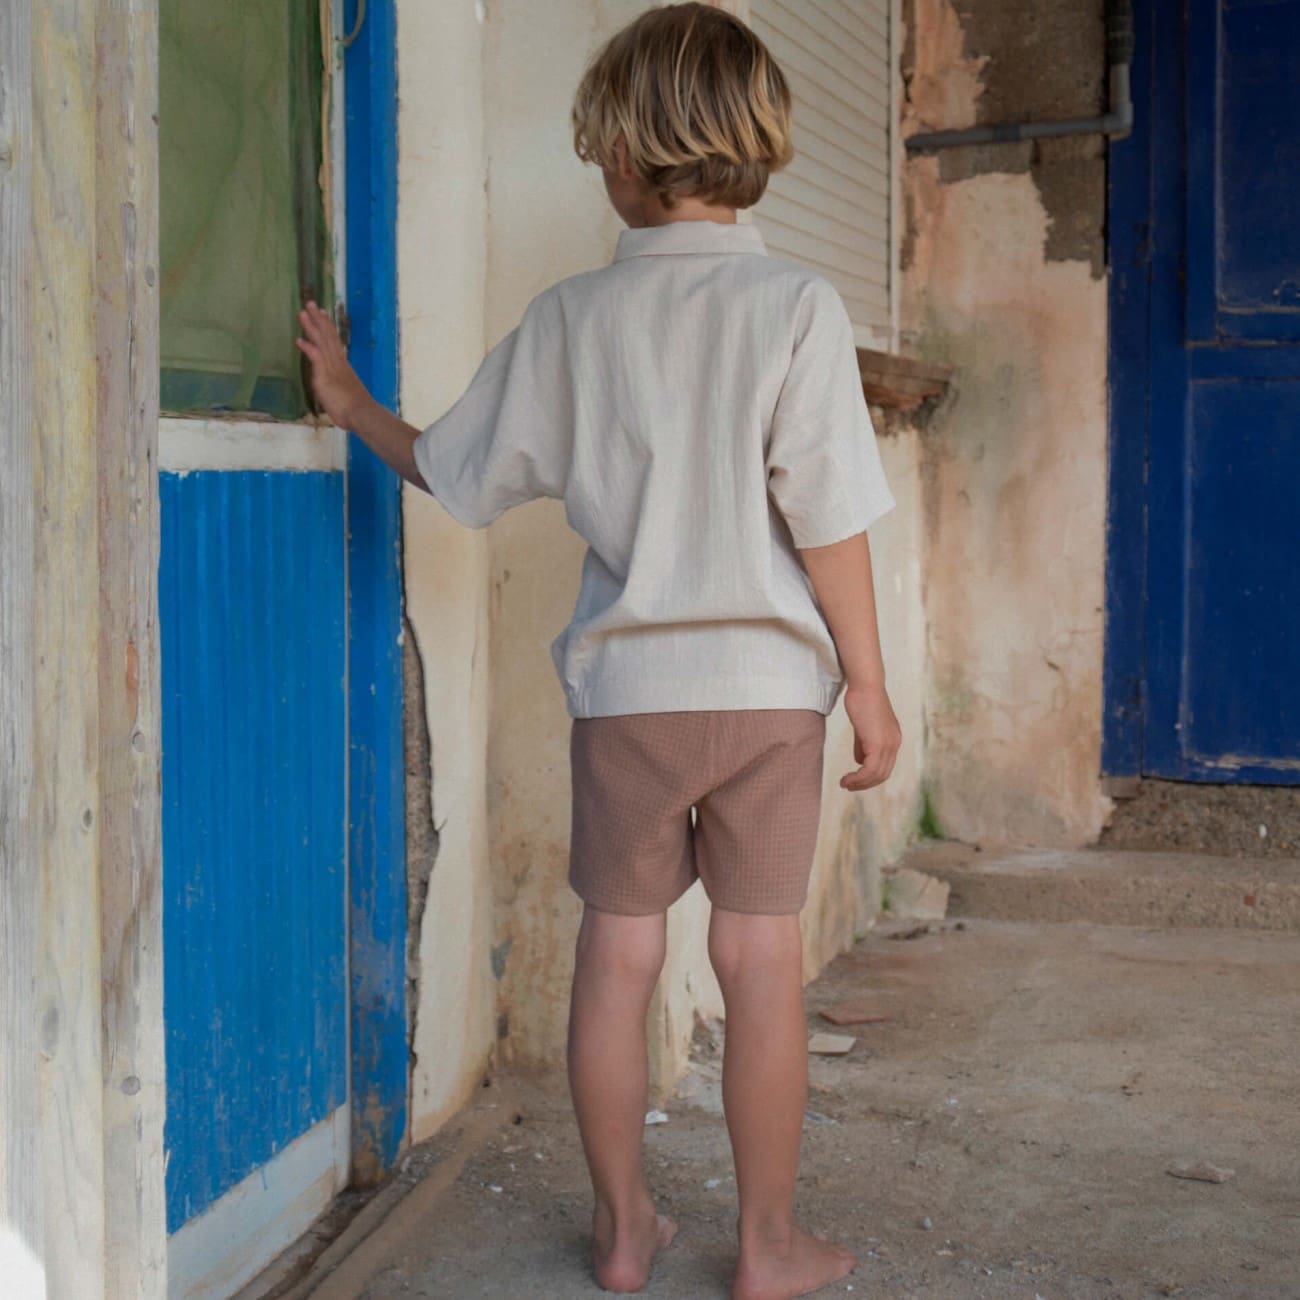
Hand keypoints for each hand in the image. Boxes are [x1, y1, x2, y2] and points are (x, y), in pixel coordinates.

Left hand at [295, 300, 372, 428]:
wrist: (362, 414)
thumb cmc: (356, 410)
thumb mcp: (346, 395)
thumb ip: (337, 388)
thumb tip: (335, 391)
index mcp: (343, 366)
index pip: (334, 341)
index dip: (328, 326)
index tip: (322, 313)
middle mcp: (338, 363)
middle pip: (328, 336)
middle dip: (318, 319)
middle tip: (310, 303)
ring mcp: (332, 368)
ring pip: (321, 342)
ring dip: (311, 326)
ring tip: (302, 312)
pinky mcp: (326, 375)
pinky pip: (316, 358)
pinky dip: (307, 347)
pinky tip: (298, 339)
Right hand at [839, 683, 900, 790]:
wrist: (866, 685)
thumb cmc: (862, 700)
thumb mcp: (864, 726)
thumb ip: (863, 743)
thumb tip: (859, 760)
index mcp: (893, 739)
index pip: (885, 766)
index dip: (870, 777)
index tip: (854, 780)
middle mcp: (894, 744)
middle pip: (882, 774)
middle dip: (865, 784)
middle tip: (848, 786)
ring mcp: (888, 744)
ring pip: (877, 775)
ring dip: (860, 783)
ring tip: (845, 783)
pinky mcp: (878, 744)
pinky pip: (870, 770)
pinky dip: (858, 778)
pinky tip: (847, 778)